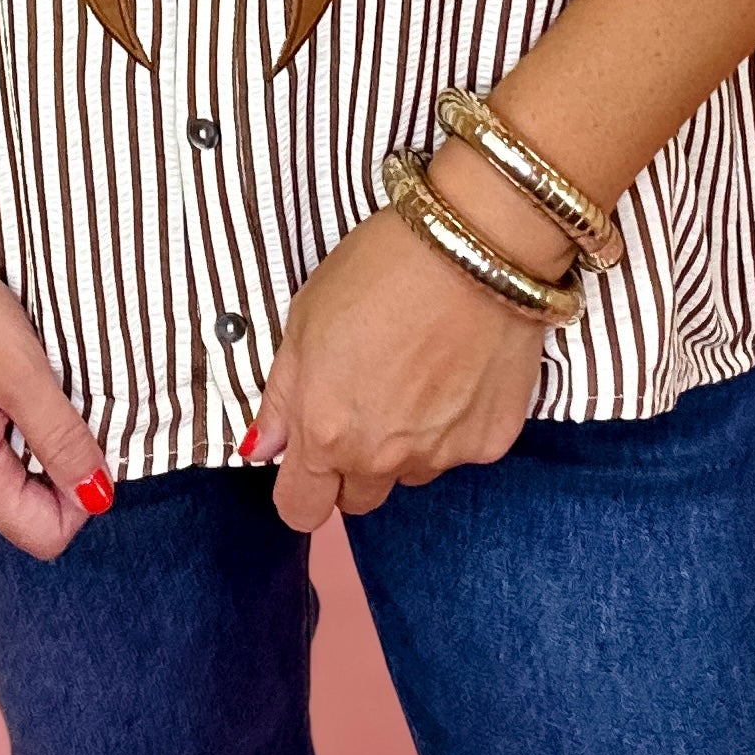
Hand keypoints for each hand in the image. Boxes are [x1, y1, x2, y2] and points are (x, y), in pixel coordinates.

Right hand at [0, 227, 113, 558]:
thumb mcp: (21, 369)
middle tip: (45, 390)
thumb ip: (61, 438)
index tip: (82, 427)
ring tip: (12, 377)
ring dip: (21, 438)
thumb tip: (100, 497)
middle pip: (21, 508)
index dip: (81, 490)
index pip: (45, 535)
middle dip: (49, 460)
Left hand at [246, 169, 555, 530]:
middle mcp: (382, 457)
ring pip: (413, 472)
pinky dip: (457, 422)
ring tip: (419, 372)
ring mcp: (441, 454)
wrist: (475, 244)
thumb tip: (263, 446)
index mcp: (326, 431)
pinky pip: (462, 449)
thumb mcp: (306, 317)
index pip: (300, 510)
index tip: (310, 460)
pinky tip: (459, 367)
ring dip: (408, 443)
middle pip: (359, 498)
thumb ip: (282, 395)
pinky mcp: (491, 441)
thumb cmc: (383, 267)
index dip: (301, 487)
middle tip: (370, 398)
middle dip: (355, 463)